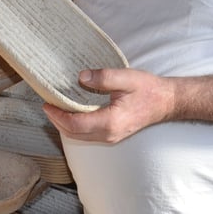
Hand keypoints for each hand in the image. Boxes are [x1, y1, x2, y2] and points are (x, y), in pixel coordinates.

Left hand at [42, 67, 175, 143]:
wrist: (166, 102)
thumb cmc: (148, 89)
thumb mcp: (126, 78)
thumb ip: (103, 77)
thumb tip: (81, 77)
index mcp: (110, 121)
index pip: (75, 124)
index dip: (57, 115)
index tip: (47, 103)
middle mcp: (109, 133)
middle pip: (73, 134)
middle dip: (56, 121)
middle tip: (47, 105)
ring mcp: (111, 136)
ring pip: (79, 136)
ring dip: (64, 125)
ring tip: (56, 108)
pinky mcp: (112, 134)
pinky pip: (87, 135)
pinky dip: (74, 126)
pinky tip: (71, 113)